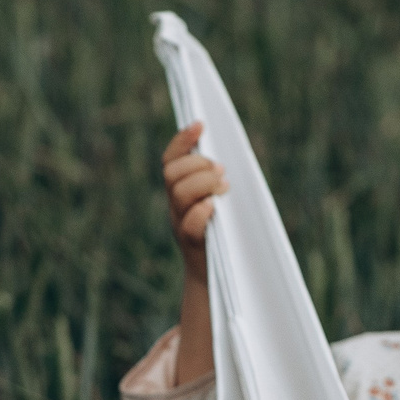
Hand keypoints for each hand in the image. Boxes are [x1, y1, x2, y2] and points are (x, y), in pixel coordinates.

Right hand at [162, 122, 227, 283]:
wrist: (214, 275)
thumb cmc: (221, 232)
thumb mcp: (218, 202)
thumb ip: (216, 182)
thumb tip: (229, 160)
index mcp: (178, 192)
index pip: (171, 160)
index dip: (182, 140)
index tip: (200, 124)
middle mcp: (174, 206)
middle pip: (172, 174)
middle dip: (197, 165)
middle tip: (221, 170)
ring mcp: (179, 224)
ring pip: (180, 194)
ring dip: (203, 183)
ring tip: (224, 186)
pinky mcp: (192, 244)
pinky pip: (190, 224)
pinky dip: (202, 211)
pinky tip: (215, 207)